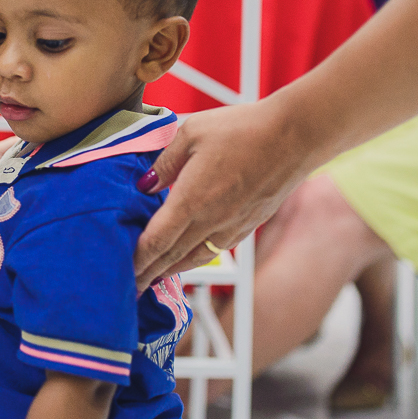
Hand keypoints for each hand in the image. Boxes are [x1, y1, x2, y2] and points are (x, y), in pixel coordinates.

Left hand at [133, 98, 310, 290]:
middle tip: (130, 289)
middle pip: (172, 257)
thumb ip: (164, 162)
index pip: (157, 240)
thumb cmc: (243, 129)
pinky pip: (216, 249)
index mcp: (192, 200)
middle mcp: (212, 221)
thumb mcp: (191, 133)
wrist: (295, 137)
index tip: (122, 271)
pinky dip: (196, 259)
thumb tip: (145, 184)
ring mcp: (233, 226)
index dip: (138, 259)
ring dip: (172, 270)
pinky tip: (190, 258)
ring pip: (195, 258)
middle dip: (148, 274)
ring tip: (155, 278)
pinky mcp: (249, 224)